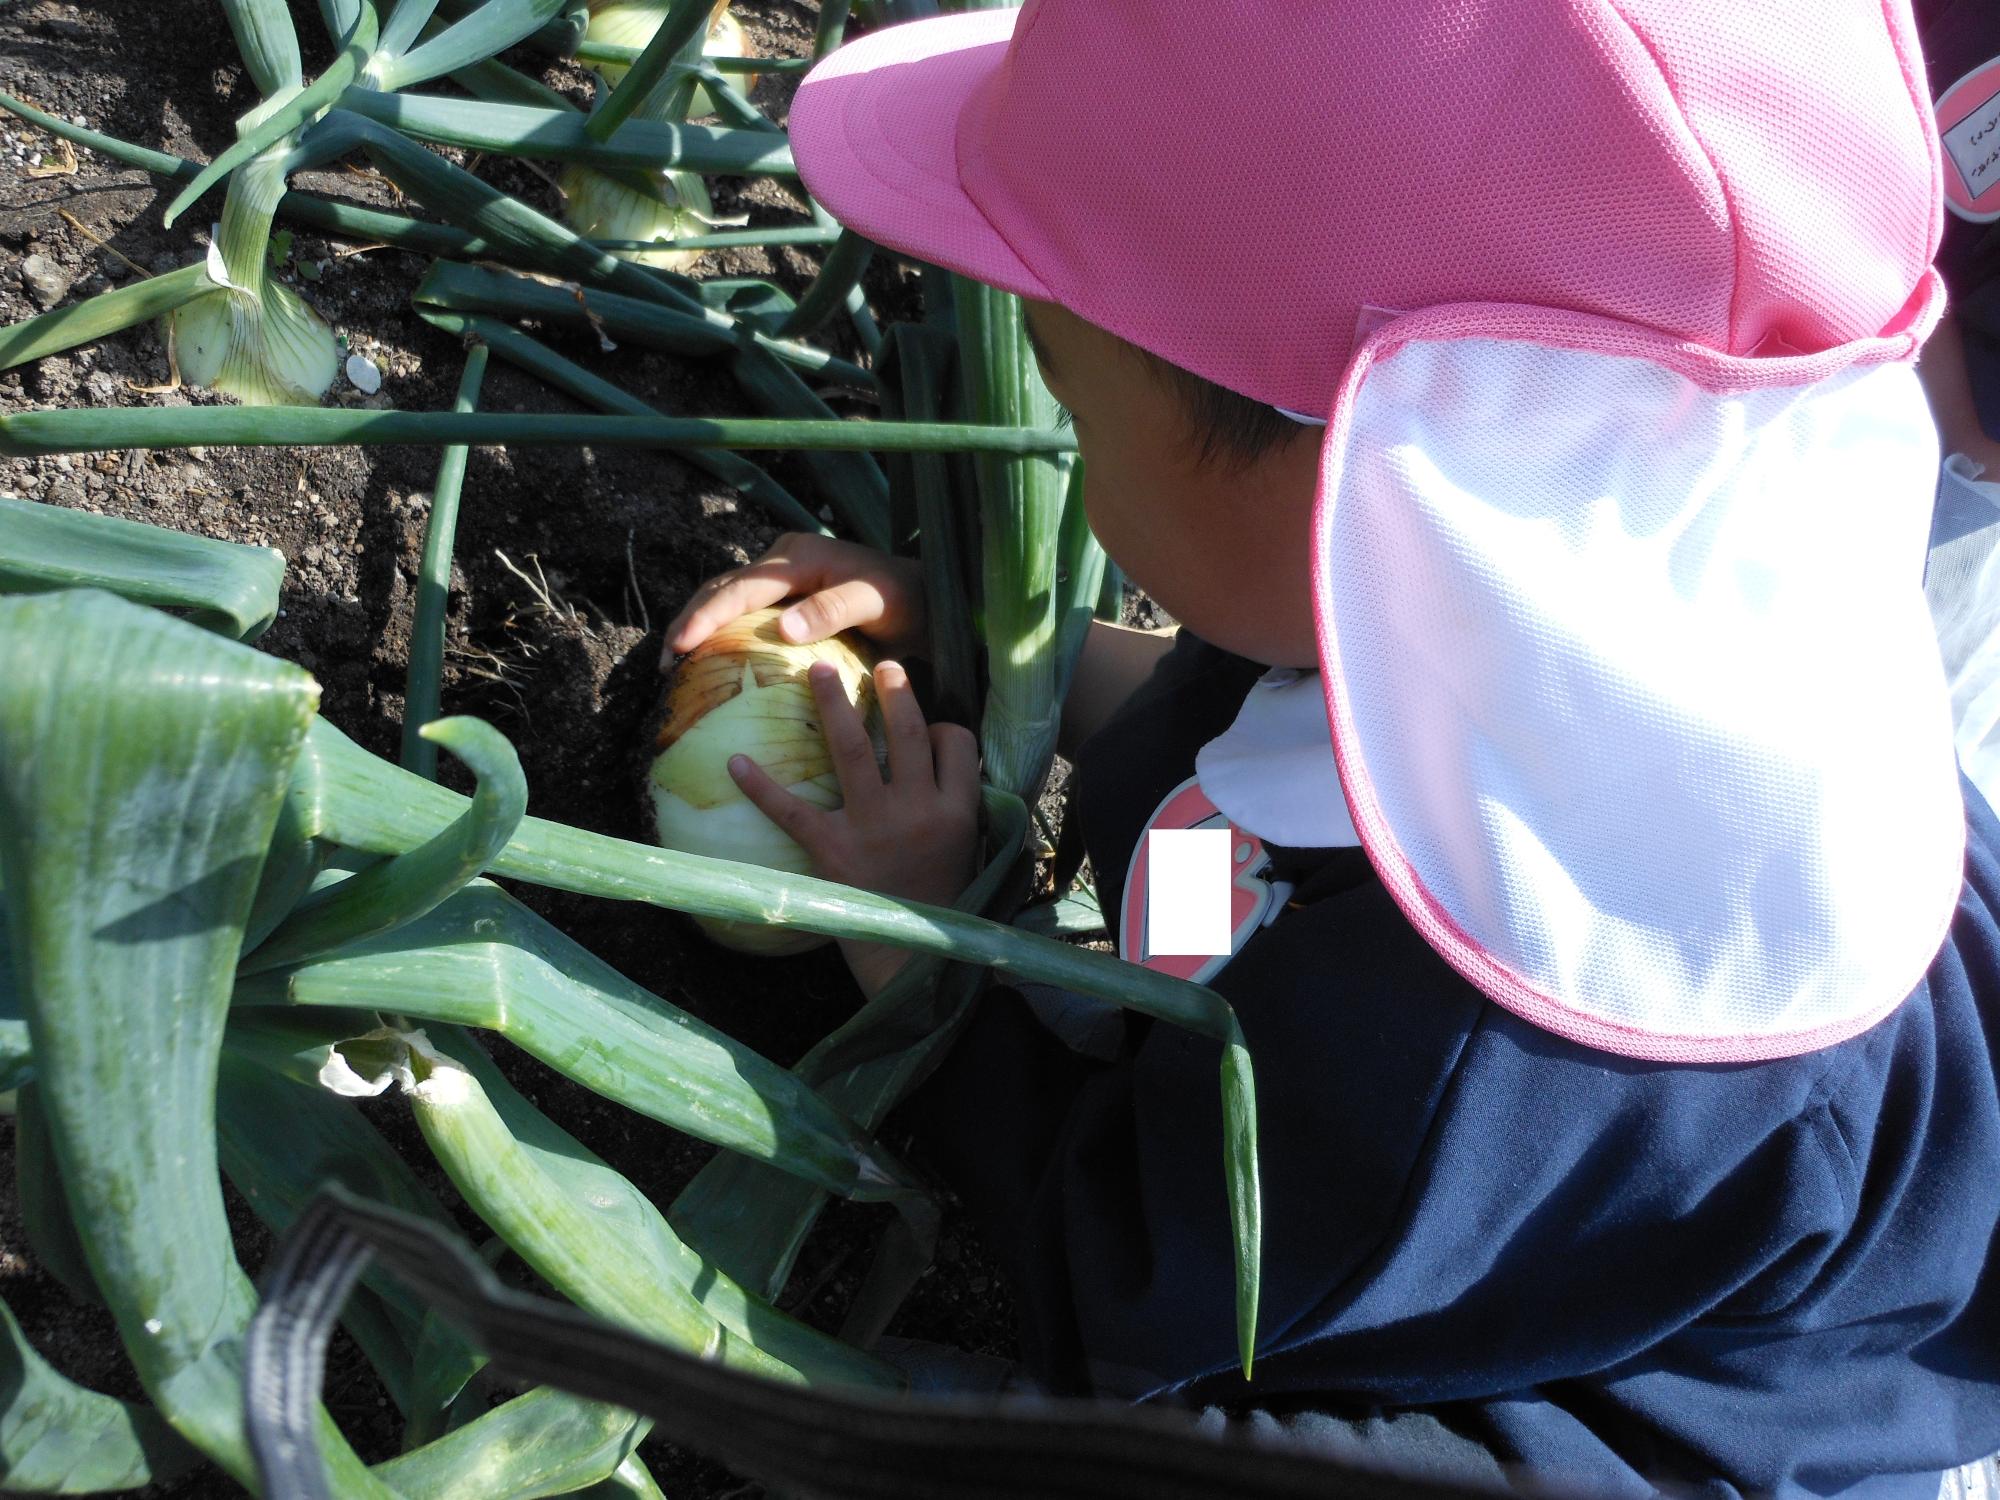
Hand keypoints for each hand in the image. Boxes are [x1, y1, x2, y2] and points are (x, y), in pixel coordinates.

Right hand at [662, 533, 927, 666]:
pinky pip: (746, 615)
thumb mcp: (876, 602)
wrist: (927, 598)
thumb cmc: (907, 600)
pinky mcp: (788, 597)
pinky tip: (710, 666)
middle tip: (664, 666)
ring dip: (699, 629)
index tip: (678, 646)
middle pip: (721, 589)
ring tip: (674, 668)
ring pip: (727, 601)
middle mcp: (784, 560)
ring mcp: (784, 577)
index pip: (739, 588)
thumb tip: (783, 628)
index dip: (705, 616)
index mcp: (798, 556)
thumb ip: (834, 609)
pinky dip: (722, 636)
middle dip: (688, 623)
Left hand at [727, 658, 980, 994]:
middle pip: (909, 731)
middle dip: (895, 690)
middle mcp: (918, 811)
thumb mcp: (972, 851)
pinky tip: (736, 762)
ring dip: (835, 705)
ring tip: (819, 672)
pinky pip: (792, 811)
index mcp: (958, 812)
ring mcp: (873, 828)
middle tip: (882, 663)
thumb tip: (948, 760)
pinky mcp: (833, 851)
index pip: (956, 742)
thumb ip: (961, 806)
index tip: (931, 725)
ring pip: (854, 749)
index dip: (944, 725)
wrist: (914, 961)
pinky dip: (761, 786)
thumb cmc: (944, 903)